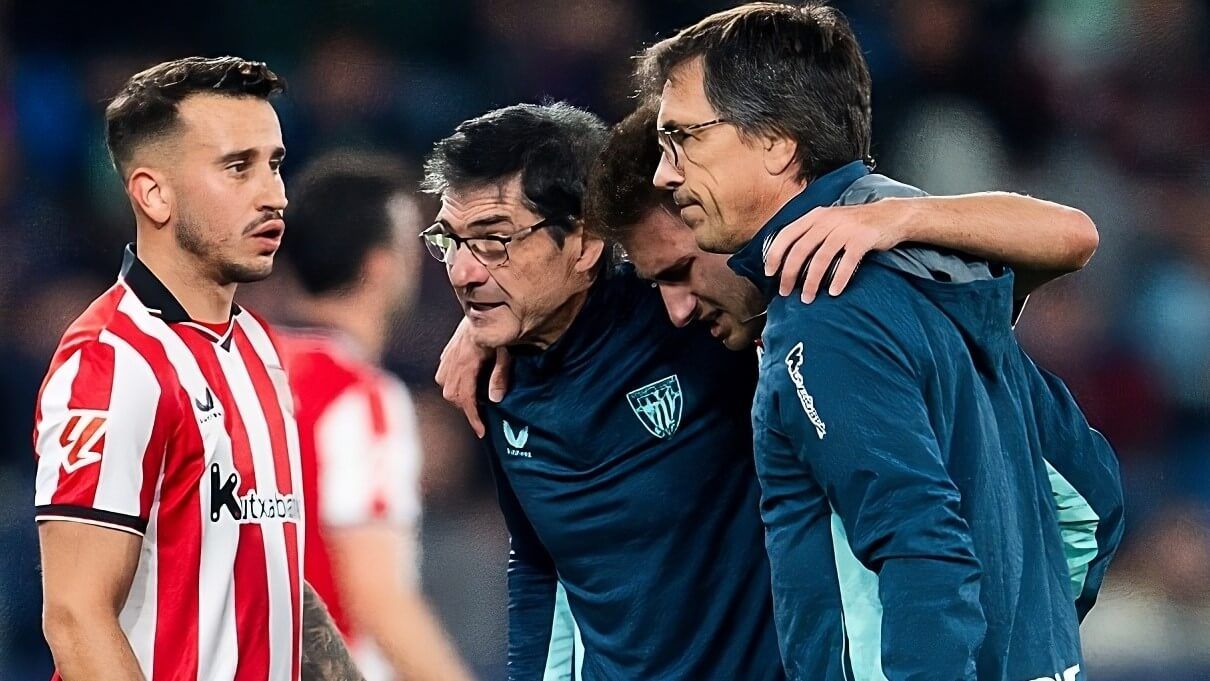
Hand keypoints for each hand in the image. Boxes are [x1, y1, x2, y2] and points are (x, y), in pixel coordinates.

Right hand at [435, 318, 511, 437]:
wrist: (487, 305)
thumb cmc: (501, 327)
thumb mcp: (507, 352)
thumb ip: (501, 374)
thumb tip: (494, 400)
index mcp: (467, 360)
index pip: (465, 397)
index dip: (473, 417)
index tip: (481, 431)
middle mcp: (453, 359)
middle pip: (452, 395)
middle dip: (466, 409)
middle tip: (481, 416)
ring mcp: (448, 354)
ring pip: (445, 386)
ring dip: (458, 396)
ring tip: (474, 400)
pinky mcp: (448, 351)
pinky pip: (443, 374)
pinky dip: (453, 384)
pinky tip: (465, 383)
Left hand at [763, 202, 906, 302]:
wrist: (890, 215)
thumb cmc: (855, 224)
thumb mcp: (828, 221)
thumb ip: (810, 234)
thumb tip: (787, 261)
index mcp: (815, 216)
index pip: (786, 235)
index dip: (775, 255)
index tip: (769, 273)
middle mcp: (827, 220)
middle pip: (801, 250)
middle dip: (789, 274)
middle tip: (785, 292)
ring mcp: (845, 229)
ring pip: (821, 258)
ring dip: (811, 281)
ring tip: (807, 298)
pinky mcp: (863, 239)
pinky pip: (847, 262)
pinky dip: (838, 279)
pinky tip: (833, 292)